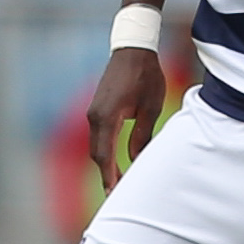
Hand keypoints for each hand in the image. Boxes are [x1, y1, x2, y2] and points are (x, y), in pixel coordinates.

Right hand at [88, 49, 166, 190]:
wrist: (133, 49)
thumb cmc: (145, 76)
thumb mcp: (150, 108)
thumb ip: (141, 136)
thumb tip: (135, 160)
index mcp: (107, 117)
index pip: (105, 154)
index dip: (109, 175)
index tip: (114, 193)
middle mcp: (95, 116)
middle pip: (97, 154)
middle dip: (107, 174)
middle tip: (118, 194)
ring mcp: (93, 112)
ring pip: (96, 146)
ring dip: (106, 163)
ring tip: (119, 181)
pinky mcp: (97, 109)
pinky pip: (98, 135)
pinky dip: (105, 150)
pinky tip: (116, 160)